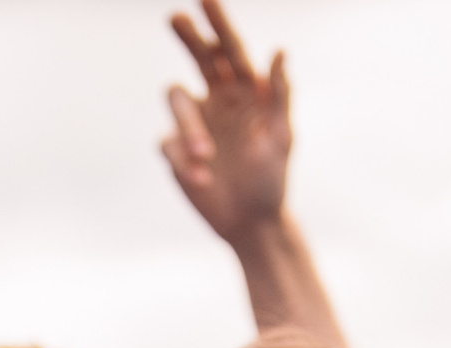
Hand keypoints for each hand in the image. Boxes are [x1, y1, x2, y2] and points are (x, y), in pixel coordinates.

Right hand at [161, 1, 292, 246]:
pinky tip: (202, 181)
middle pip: (197, 57)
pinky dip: (184, 161)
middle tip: (175, 17)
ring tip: (204, 157)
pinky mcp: (175, 150)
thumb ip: (279, 94)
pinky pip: (169, 143)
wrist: (251, 223)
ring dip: (190, 126)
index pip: (230, 49)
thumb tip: (279, 50)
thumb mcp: (282, 136)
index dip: (218, 22)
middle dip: (187, 36)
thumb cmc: (273, 179)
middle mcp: (216, 99)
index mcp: (244, 91)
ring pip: (177, 101)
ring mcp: (193, 123)